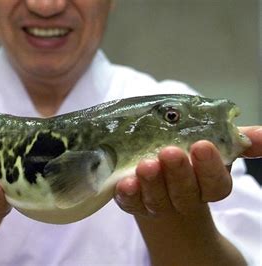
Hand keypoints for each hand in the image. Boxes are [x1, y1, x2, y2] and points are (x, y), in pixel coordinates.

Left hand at [114, 141, 231, 217]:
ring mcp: (158, 203)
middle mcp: (184, 197)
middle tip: (169, 152)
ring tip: (146, 165)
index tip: (202, 146)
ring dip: (152, 183)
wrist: (160, 179)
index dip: (209, 168)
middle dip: (178, 173)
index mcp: (208, 184)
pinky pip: (131, 203)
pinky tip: (125, 182)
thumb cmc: (189, 156)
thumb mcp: (215, 145)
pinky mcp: (133, 203)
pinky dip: (128, 194)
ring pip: (157, 199)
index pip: (216, 183)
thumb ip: (239, 139)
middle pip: (185, 192)